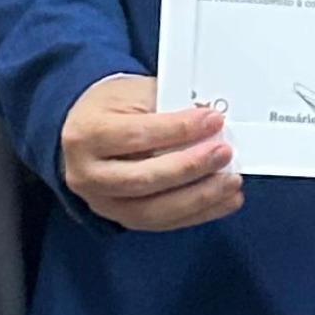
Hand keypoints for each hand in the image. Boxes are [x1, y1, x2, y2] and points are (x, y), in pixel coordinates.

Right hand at [58, 71, 242, 228]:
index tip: (213, 120)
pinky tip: (224, 200)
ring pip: (153, 210)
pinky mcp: (121, 218)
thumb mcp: (133, 93)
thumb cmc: (111, 108)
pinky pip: (162, 222)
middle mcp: (87, 174)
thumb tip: (210, 125)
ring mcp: (102, 202)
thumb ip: (168, 106)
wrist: (83, 130)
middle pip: (143, 179)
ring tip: (231, 181)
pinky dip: (198, 213)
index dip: (178, 129)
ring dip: (199, 198)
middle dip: (190, 167)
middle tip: (224, 152)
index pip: (137, 136)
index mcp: (87, 135)